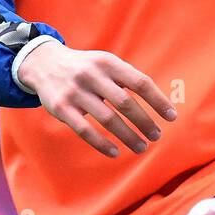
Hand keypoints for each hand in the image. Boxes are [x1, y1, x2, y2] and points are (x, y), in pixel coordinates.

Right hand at [17, 42, 176, 157]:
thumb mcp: (105, 63)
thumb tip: (158, 103)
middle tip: (156, 136)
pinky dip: (102, 144)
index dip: (157, 101)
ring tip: (141, 147)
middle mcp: (92, 75)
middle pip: (125, 103)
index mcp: (108, 62)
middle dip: (144, 122)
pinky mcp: (61, 108)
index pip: (139, 82)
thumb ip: (127, 79)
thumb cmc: (85, 68)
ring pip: (108, 119)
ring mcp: (75, 92)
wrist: (43, 64)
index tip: (171, 117)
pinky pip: (85, 130)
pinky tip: (116, 152)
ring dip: (128, 136)